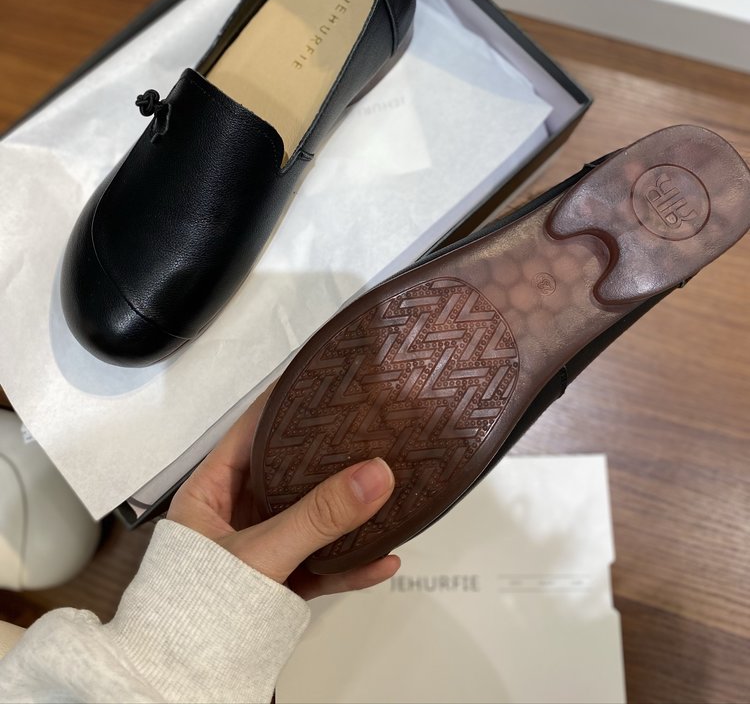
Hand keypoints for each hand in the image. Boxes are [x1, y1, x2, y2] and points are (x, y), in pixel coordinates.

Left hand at [167, 384, 399, 599]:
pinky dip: (353, 562)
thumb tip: (370, 475)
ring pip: (312, 517)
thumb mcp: (259, 554)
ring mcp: (261, 549)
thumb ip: (317, 516)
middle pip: (291, 470)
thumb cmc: (188, 615)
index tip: (325, 378)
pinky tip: (384, 556)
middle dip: (330, 454)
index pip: (254, 428)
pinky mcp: (280, 585)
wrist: (179, 683)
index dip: (288, 402)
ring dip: (349, 510)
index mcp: (212, 490)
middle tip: (368, 428)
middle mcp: (236, 514)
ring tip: (386, 488)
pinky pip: (323, 563)